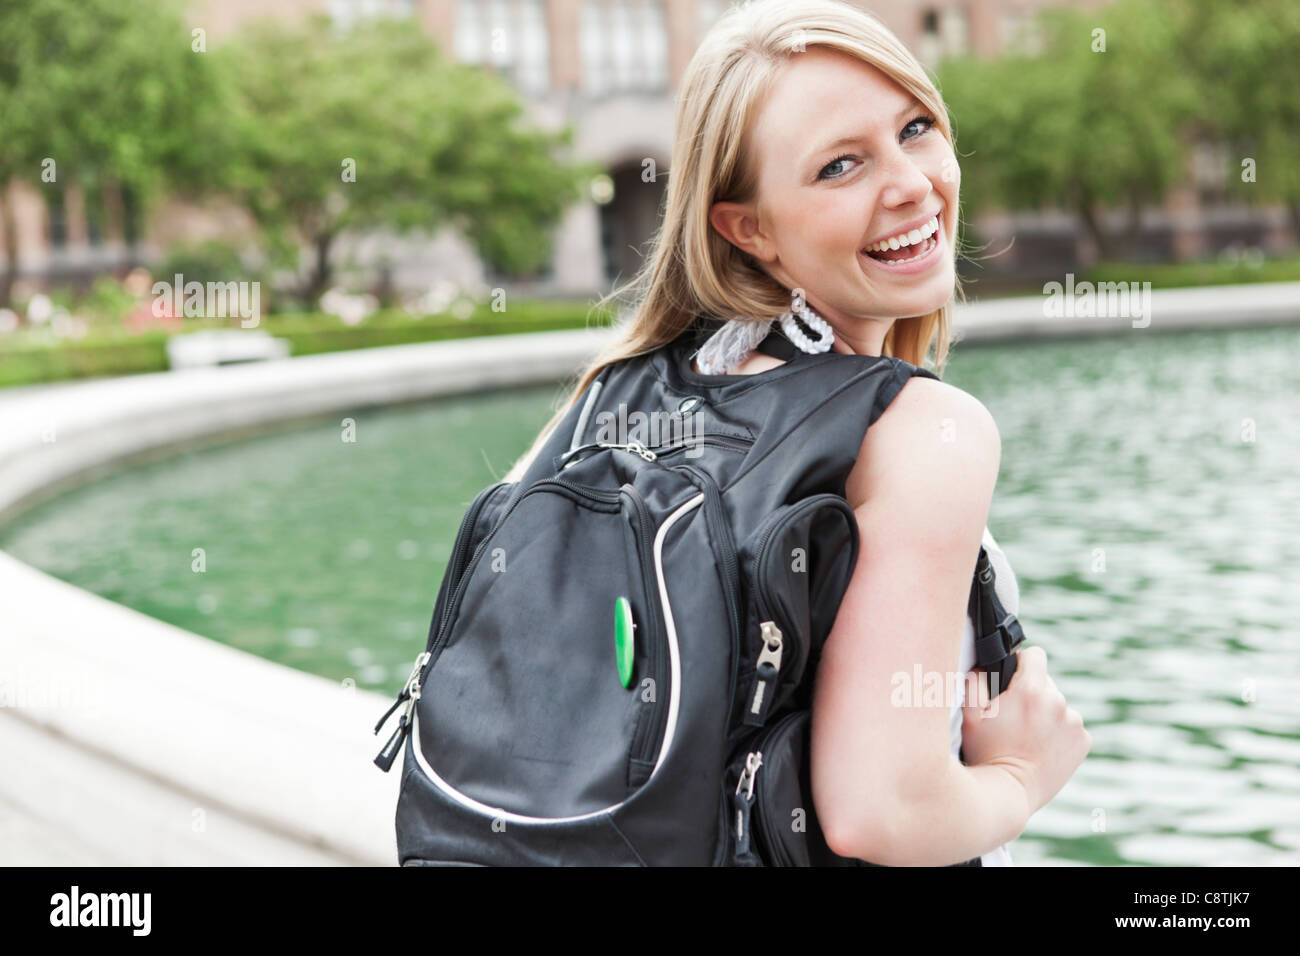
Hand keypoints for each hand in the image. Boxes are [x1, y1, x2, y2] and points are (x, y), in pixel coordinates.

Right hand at [959, 645, 1090, 814]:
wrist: (1009, 793)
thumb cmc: (985, 753)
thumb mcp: (969, 713)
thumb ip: (976, 679)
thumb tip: (985, 665)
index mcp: (1031, 690)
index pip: (1035, 655)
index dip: (1020, 663)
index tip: (1012, 678)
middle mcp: (1058, 702)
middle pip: (1045, 683)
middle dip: (1030, 693)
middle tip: (1013, 717)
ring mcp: (1074, 723)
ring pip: (1057, 706)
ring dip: (1045, 714)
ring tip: (1026, 736)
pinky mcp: (1083, 741)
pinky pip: (1070, 726)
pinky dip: (1059, 733)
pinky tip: (1041, 747)